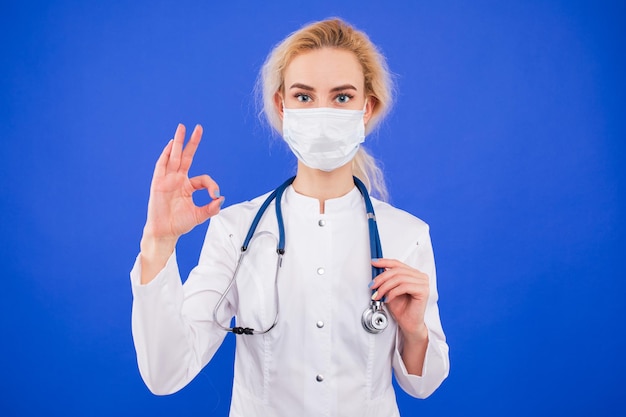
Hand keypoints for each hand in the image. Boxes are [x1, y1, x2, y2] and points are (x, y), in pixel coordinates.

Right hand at [143, 124, 222, 242]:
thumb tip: (221, 198)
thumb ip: (211, 208)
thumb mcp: (200, 215)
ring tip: (181, 128)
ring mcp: (168, 180)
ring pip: (173, 157)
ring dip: (177, 142)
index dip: (211, 185)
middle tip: (198, 128)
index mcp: (188, 186)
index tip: (215, 195)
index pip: (203, 179)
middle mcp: (178, 180)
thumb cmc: (179, 224)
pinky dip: (165, 155)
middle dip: (192, 142)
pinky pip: (161, 166)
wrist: (165, 232)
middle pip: (186, 157)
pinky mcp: (158, 183)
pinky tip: (170, 145)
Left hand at [370, 258, 428, 340]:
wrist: (408, 323)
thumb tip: (377, 269)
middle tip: (373, 286)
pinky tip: (388, 299)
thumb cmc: (401, 308)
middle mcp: (420, 276)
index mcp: (413, 274)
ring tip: (379, 295)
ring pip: (399, 278)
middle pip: (397, 271)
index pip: (398, 264)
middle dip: (381, 278)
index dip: (384, 262)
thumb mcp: (390, 289)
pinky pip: (404, 287)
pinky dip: (393, 292)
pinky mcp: (423, 290)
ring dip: (385, 287)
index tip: (374, 263)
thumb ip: (387, 279)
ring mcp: (423, 283)